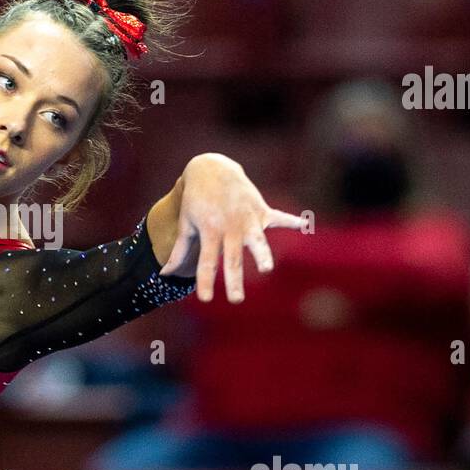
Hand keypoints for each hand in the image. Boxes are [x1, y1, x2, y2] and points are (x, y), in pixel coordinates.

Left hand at [160, 153, 305, 303]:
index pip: (206, 263)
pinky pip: (278, 217)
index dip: (205, 282)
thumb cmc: (196, 201)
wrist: (210, 169)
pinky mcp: (260, 210)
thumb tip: (164, 274)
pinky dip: (292, 221)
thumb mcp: (186, 224)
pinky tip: (305, 225)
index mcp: (209, 232)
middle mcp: (229, 227)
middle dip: (234, 280)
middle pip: (232, 259)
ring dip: (262, 254)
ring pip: (257, 241)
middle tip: (236, 300)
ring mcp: (247, 218)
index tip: (206, 300)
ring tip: (266, 269)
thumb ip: (179, 251)